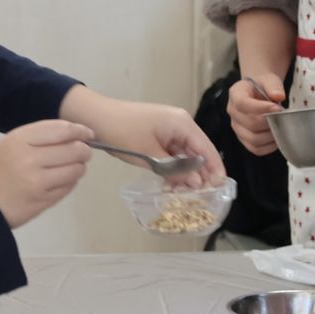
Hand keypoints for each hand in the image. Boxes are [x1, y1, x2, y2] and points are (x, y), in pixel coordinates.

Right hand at [0, 120, 93, 228]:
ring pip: (75, 170)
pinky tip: (62, 180)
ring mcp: (37, 182)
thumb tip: (76, 136)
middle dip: (84, 150)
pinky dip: (70, 183)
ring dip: (79, 168)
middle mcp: (30, 159)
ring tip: (72, 167)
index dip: (80, 130)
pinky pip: (68, 188)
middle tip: (84, 152)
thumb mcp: (9, 145)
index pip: (62, 129)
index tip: (88, 134)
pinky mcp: (42, 201)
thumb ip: (40, 138)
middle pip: (74, 149)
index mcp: (20, 140)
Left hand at [61, 87, 226, 185]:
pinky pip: (174, 152)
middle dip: (200, 173)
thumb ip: (175, 169)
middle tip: (199, 196)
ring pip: (186, 154)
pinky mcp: (160, 134)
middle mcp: (181, 124)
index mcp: (182, 124)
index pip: (206, 149)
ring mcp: (170, 128)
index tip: (219, 188)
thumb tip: (197, 183)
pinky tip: (171, 182)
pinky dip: (174, 166)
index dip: (214, 169)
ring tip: (184, 193)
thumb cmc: (122, 132)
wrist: (95, 117)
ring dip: (186, 172)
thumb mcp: (149, 154)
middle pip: (199, 151)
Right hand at [226, 72, 285, 156]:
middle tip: (283, 117)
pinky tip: (277, 137)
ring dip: (270, 135)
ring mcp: (237, 127)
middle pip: (250, 123)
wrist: (257, 93)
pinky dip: (269, 147)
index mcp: (236, 94)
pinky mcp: (244, 139)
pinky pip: (256, 149)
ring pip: (253, 139)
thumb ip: (274, 86)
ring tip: (281, 127)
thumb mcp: (269, 80)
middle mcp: (232, 112)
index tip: (277, 107)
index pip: (242, 104)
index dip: (260, 108)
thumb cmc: (262, 86)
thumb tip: (279, 96)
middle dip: (270, 122)